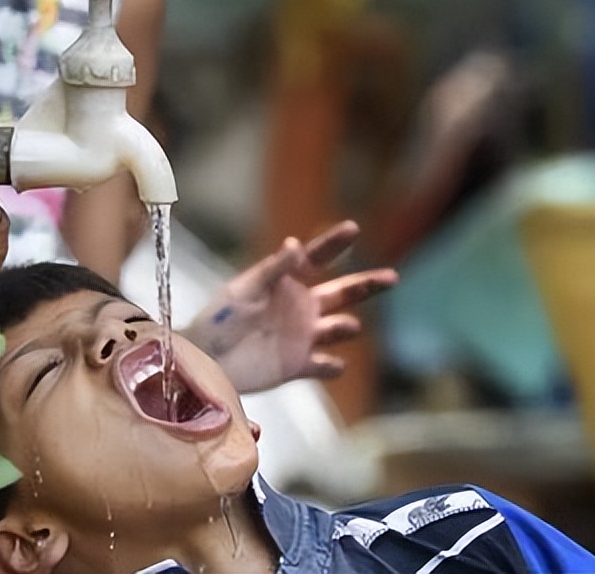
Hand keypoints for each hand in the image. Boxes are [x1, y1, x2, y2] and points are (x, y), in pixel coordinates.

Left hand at [185, 221, 397, 393]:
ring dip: (346, 327)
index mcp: (286, 283)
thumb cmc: (218, 320)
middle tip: (392, 277)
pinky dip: (332, 366)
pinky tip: (334, 364)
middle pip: (343, 293)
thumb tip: (295, 244)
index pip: (317, 258)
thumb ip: (273, 270)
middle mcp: (300, 307)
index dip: (334, 244)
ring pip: (339, 329)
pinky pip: (324, 366)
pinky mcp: (297, 365)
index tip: (353, 228)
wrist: (203, 361)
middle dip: (367, 284)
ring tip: (346, 325)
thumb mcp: (244, 290)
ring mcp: (301, 336)